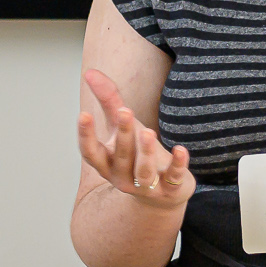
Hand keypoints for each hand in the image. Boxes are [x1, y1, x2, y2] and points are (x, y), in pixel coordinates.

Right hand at [78, 69, 190, 207]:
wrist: (162, 194)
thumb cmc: (136, 154)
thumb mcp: (121, 128)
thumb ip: (108, 101)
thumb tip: (90, 72)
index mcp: (106, 163)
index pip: (90, 152)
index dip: (85, 135)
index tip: (84, 114)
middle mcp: (122, 178)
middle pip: (120, 157)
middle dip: (122, 135)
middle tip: (125, 111)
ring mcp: (145, 187)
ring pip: (143, 172)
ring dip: (146, 152)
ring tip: (148, 131)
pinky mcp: (169, 190)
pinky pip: (173, 178)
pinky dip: (178, 165)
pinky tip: (182, 149)